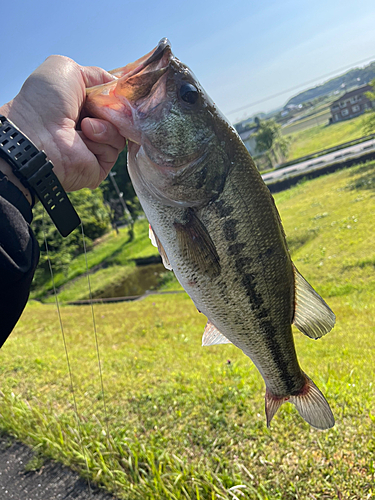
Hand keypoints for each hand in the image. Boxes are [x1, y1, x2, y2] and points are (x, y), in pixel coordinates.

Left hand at [0, 55, 125, 191]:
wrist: (37, 134)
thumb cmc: (45, 100)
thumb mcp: (68, 69)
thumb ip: (97, 74)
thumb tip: (118, 86)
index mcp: (79, 104)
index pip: (111, 98)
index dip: (116, 94)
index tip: (116, 91)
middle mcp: (87, 124)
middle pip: (119, 115)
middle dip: (113, 108)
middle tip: (97, 107)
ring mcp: (94, 146)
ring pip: (120, 131)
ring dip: (106, 124)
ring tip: (85, 125)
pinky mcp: (100, 164)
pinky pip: (115, 148)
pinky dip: (104, 140)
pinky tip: (85, 137)